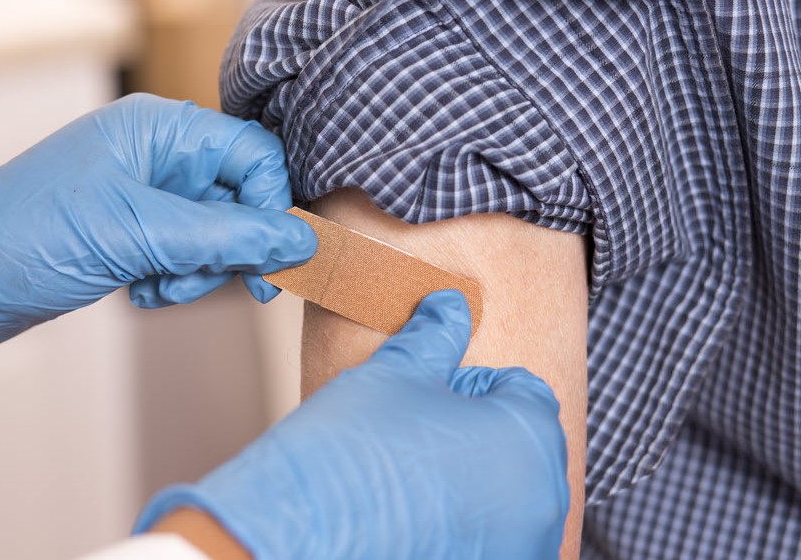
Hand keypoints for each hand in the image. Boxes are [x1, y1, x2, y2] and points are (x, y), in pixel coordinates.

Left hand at [0, 93, 315, 390]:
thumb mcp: (138, 233)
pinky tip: (140, 291)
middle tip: (223, 283)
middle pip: (240, 198)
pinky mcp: (131, 232)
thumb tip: (297, 239)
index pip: (252, 155)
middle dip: (231, 247)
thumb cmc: (27, 237)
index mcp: (159, 129)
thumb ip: (226, 235)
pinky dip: (174, 280)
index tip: (273, 256)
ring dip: (200, 270)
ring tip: (159, 286)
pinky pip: (183, 255)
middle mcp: (156, 155)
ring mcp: (143, 195)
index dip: (270, 204)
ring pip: (215, 234)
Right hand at [135, 290, 568, 558]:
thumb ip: (436, 336)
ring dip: (472, 481)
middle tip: (417, 435)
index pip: (522, 389)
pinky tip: (415, 516)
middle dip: (477, 432)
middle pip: (520, 444)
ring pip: (508, 496)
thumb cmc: (351, 449)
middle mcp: (540, 499)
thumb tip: (451, 305)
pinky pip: (491, 534)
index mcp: (528, 436)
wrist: (301, 532)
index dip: (471, 383)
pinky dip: (464, 523)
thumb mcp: (396, 374)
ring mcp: (520, 544)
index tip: (428, 395)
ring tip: (411, 478)